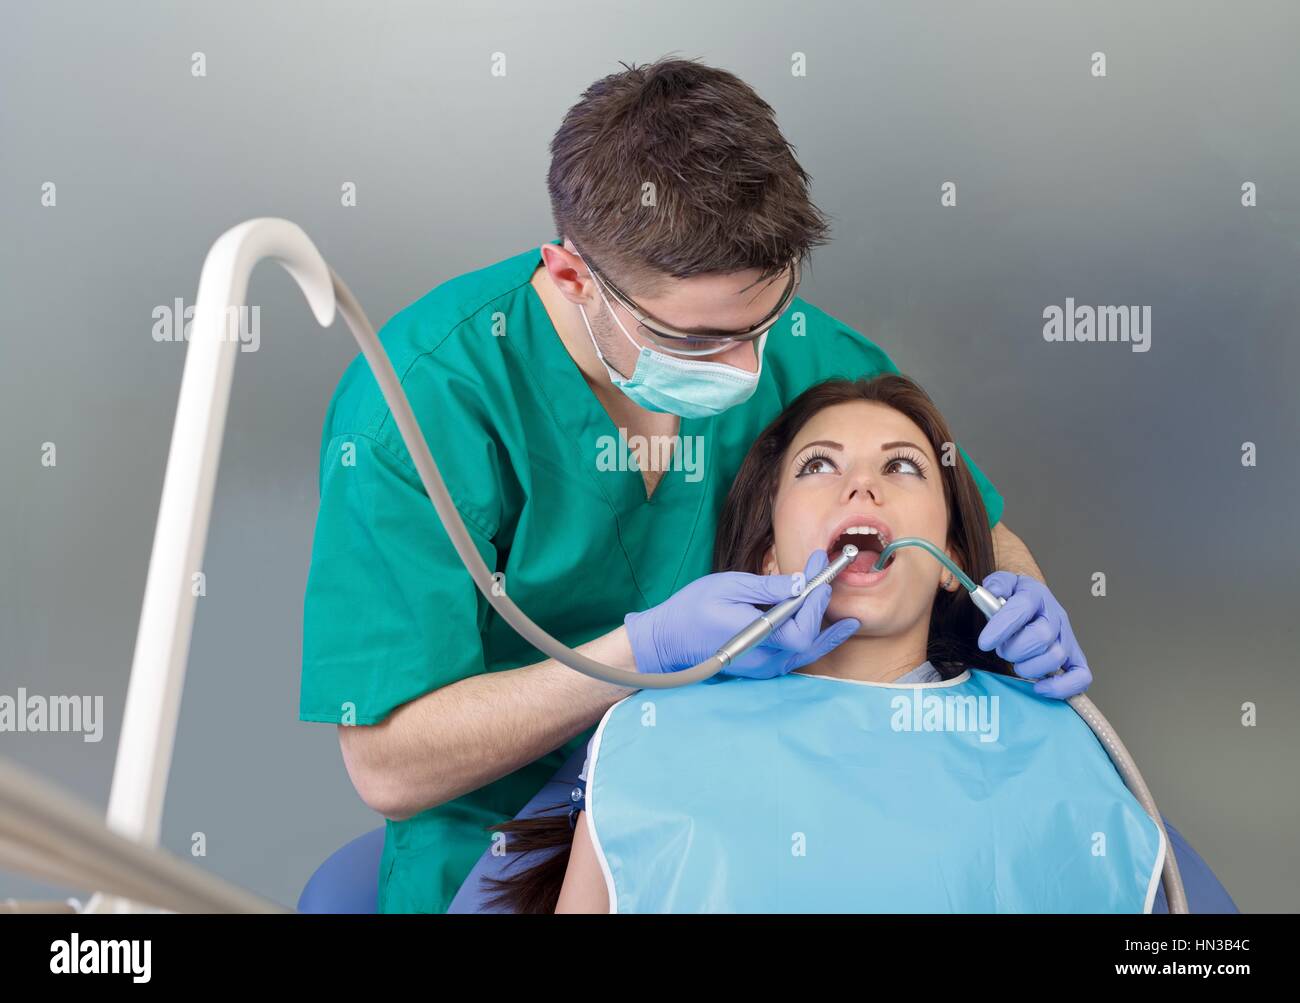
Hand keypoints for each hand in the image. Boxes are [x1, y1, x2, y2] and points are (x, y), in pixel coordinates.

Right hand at [625, 549, 859, 678]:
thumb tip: (801, 583)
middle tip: (830, 581)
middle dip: (824, 609)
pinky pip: (794, 655)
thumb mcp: (728, 586)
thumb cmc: (692, 609)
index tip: (820, 576)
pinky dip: (810, 638)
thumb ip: (767, 587)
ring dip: (825, 629)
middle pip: (810, 642)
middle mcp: (763, 659)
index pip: (801, 630)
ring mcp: (763, 667)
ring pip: (806, 652)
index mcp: (755, 637)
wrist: (668, 639)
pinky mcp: (761, 668)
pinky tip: (819, 625)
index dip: (816, 603)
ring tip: (841, 612)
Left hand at [977, 572, 1091, 698]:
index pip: (1022, 609)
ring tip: (1017, 662)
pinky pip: (1081, 676)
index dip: (1002, 628)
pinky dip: (1061, 687)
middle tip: (1002, 650)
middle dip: (1014, 649)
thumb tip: (992, 591)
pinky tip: (1039, 687)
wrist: (1034, 601)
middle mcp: (1055, 615)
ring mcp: (1067, 637)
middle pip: (1041, 637)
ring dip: (1028, 667)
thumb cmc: (1014, 598)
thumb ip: (995, 585)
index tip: (984, 643)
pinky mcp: (1075, 657)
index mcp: (1035, 595)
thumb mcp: (1002, 584)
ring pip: (1056, 658)